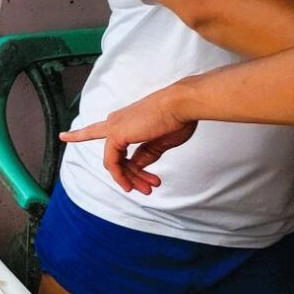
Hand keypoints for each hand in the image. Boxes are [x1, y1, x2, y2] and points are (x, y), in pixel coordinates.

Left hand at [59, 89, 199, 194]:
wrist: (181, 105)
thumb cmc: (176, 118)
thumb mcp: (159, 142)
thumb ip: (146, 154)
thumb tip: (136, 166)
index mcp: (126, 121)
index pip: (118, 148)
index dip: (129, 167)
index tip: (146, 179)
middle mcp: (116, 122)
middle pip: (117, 158)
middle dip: (131, 176)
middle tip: (148, 188)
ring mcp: (114, 127)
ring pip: (115, 162)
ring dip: (130, 178)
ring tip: (147, 189)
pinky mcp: (115, 134)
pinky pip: (112, 162)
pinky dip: (120, 176)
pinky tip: (129, 185)